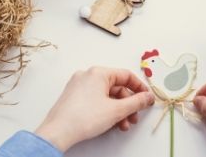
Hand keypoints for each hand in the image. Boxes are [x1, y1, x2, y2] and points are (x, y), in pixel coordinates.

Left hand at [35, 67, 154, 151]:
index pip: (126, 75)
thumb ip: (136, 102)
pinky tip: (110, 123)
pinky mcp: (74, 97)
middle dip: (128, 105)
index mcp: (98, 73)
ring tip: (123, 125)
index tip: (146, 98)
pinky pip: (96, 100)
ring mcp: (79, 86)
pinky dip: (106, 110)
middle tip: (135, 116)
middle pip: (117, 87)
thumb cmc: (82, 118)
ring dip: (118, 111)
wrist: (58, 132)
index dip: (139, 88)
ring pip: (107, 96)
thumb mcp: (117, 110)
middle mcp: (87, 76)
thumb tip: (147, 97)